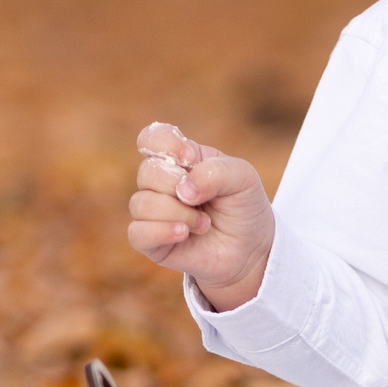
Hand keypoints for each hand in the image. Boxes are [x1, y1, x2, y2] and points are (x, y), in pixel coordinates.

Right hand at [127, 122, 276, 311]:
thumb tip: (183, 190)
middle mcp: (161, 183)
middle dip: (178, 186)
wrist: (251, 248)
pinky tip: (184, 234)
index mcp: (181, 158)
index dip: (165, 145)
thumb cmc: (243, 207)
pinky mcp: (151, 241)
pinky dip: (162, 231)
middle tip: (203, 201)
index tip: (189, 160)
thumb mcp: (243, 178)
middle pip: (147, 172)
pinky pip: (137, 233)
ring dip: (179, 214)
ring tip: (204, 225)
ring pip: (141, 204)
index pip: (153, 138)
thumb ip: (215, 173)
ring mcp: (153, 212)